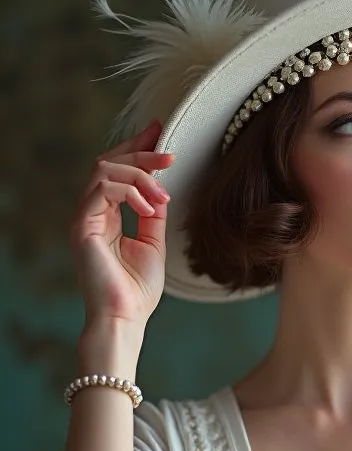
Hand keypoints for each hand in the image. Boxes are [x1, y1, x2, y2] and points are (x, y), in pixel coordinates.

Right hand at [69, 119, 174, 328]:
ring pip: (105, 169)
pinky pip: (102, 188)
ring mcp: (84, 218)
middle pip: (109, 162)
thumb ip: (153, 216)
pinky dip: (130, 191)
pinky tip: (149, 206)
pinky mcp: (82, 226)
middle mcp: (91, 213)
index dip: (137, 148)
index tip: (160, 132)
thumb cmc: (137, 291)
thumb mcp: (153, 244)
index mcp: (107, 217)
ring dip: (140, 175)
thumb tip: (161, 189)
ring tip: (163, 196)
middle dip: (141, 153)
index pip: (117, 172)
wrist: (125, 317)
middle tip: (170, 154)